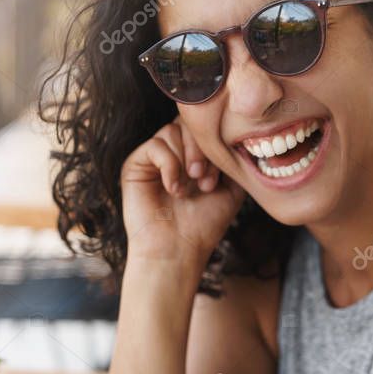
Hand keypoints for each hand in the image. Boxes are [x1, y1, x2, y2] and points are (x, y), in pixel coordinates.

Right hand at [120, 118, 245, 263]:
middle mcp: (174, 153)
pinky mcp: (135, 164)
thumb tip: (237, 135)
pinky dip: (170, 164)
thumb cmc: (203, 225)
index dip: (216, 144)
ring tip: (192, 186)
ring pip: (172, 130)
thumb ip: (233, 160)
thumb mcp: (231, 189)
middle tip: (204, 180)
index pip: (205, 127)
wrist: (178, 251)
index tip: (220, 177)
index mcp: (195, 156)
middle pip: (189, 122)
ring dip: (187, 157)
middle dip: (202, 148)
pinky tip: (174, 188)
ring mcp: (154, 158)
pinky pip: (155, 144)